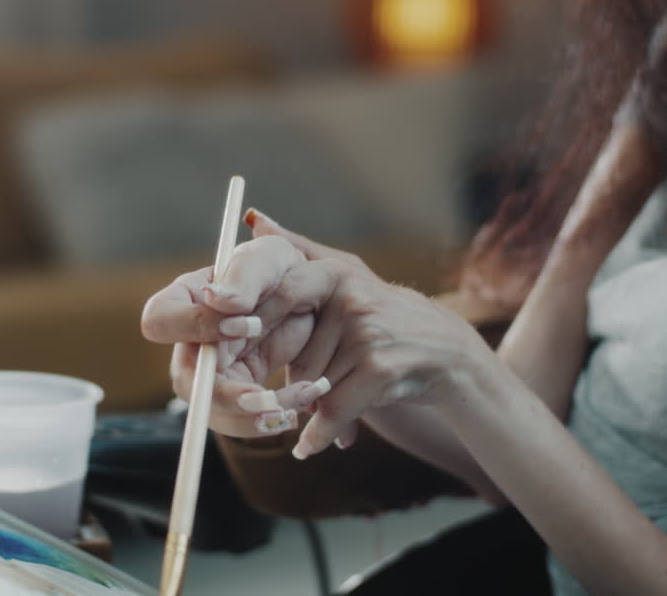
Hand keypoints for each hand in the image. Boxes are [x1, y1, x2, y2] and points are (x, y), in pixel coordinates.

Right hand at [140, 249, 322, 438]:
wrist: (309, 297)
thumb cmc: (279, 267)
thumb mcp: (269, 259)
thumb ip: (245, 275)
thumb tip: (216, 298)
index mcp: (184, 299)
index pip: (161, 320)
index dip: (195, 329)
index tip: (248, 326)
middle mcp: (190, 340)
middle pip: (186, 381)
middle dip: (226, 396)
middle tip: (267, 399)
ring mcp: (210, 371)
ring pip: (212, 411)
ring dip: (251, 416)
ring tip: (292, 406)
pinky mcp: (236, 392)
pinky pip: (240, 419)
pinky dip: (268, 419)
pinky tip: (297, 406)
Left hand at [203, 210, 493, 458]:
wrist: (443, 352)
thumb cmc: (381, 315)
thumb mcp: (344, 273)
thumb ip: (298, 249)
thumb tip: (256, 221)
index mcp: (336, 274)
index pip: (281, 292)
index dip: (249, 315)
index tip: (223, 337)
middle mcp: (351, 298)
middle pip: (292, 352)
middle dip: (287, 379)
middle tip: (286, 390)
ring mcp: (367, 333)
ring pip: (309, 385)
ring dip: (308, 406)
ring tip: (323, 404)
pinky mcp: (380, 368)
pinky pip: (332, 409)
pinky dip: (320, 434)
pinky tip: (311, 445)